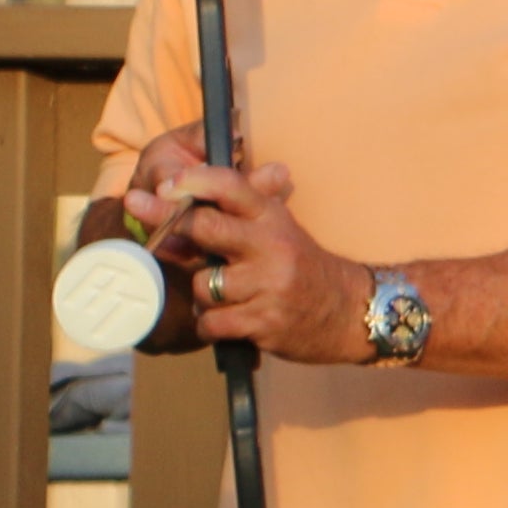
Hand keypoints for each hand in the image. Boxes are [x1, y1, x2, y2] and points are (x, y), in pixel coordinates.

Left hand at [134, 144, 366, 357]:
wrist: (349, 311)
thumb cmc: (300, 267)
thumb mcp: (276, 231)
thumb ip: (229, 219)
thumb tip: (170, 207)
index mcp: (272, 217)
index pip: (230, 186)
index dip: (192, 181)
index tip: (164, 187)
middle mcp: (272, 245)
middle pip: (205, 228)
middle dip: (171, 230)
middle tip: (158, 239)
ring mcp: (269, 284)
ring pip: (202, 285)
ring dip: (203, 296)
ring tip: (225, 299)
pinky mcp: (265, 322)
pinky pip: (211, 323)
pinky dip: (211, 326)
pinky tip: (230, 323)